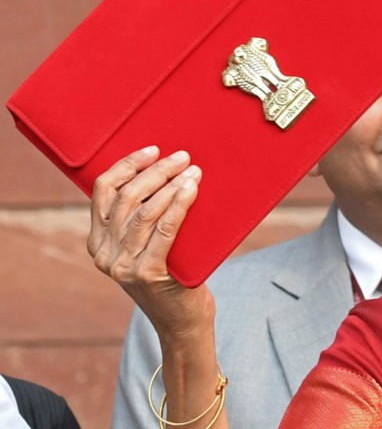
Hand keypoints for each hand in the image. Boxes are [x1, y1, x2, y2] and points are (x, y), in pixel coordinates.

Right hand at [87, 146, 214, 339]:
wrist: (181, 322)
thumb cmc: (171, 276)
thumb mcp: (147, 247)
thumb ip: (143, 221)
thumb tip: (166, 174)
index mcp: (98, 242)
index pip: (103, 191)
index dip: (127, 165)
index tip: (153, 149)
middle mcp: (104, 253)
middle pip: (127, 197)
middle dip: (156, 171)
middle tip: (183, 157)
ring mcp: (124, 265)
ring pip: (145, 211)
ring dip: (170, 184)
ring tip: (193, 170)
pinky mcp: (148, 274)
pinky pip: (165, 230)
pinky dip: (178, 205)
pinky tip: (191, 190)